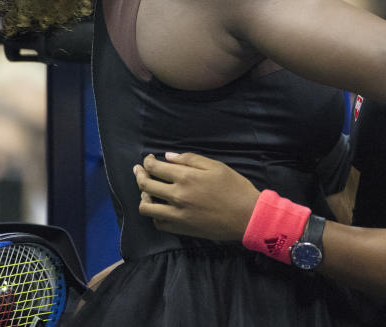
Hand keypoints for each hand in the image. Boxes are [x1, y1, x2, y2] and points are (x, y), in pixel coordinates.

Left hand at [135, 152, 259, 241]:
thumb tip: (168, 157)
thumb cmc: (235, 187)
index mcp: (186, 177)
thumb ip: (190, 159)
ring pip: (146, 206)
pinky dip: (155, 214)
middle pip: (146, 185)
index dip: (148, 162)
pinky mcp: (181, 228)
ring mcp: (177, 214)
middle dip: (139, 174)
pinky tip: (159, 207)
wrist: (247, 216)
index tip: (148, 159)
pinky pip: (158, 222)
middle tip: (139, 170)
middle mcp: (177, 196)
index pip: (155, 168)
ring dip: (143, 196)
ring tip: (147, 191)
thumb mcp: (216, 166)